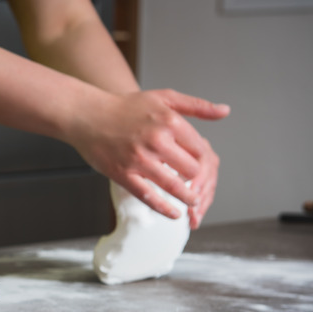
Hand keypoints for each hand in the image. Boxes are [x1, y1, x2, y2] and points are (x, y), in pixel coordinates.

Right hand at [68, 89, 228, 226]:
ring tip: (193, 202)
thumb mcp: (164, 98)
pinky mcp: (123, 174)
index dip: (206, 163)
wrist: (88, 115)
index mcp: (170, 122)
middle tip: (197, 186)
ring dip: (187, 198)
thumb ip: (196, 106)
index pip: (201, 150)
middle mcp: (157, 141)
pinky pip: (148, 196)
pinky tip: (173, 213)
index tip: (204, 170)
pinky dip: (164, 208)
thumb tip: (224, 112)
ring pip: (174, 186)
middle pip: (192, 170)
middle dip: (196, 180)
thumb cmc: (125, 107)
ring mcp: (139, 159)